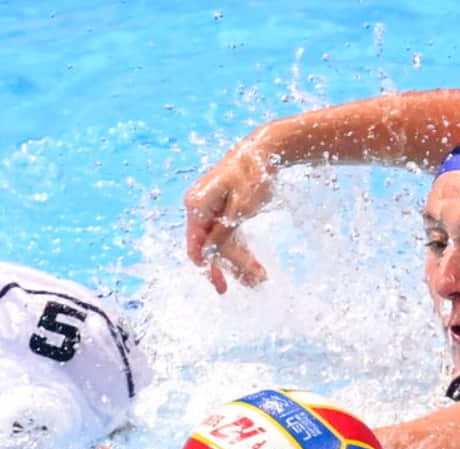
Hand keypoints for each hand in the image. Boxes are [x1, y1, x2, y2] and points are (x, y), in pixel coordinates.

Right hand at [184, 139, 275, 292]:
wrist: (263, 150)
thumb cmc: (253, 174)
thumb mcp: (241, 207)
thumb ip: (222, 232)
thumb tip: (207, 255)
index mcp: (197, 205)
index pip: (196, 245)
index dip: (209, 268)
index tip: (222, 286)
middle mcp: (198, 207)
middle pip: (210, 246)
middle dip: (232, 267)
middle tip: (254, 284)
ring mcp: (209, 209)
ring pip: (221, 243)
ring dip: (239, 261)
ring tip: (260, 278)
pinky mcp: (221, 210)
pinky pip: (228, 235)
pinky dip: (241, 249)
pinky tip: (253, 266)